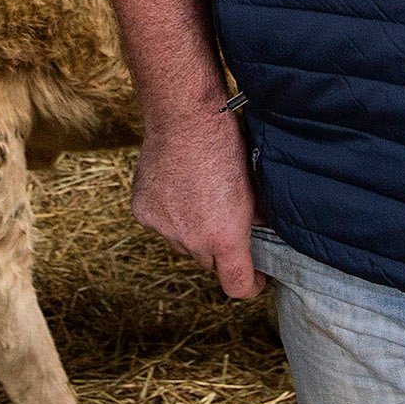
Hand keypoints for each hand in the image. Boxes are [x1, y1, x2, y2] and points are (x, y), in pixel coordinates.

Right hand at [132, 106, 261, 299]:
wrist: (184, 116)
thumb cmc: (227, 144)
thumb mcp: (254, 185)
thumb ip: (258, 217)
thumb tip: (261, 228)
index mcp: (225, 238)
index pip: (237, 287)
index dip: (251, 285)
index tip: (258, 276)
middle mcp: (191, 241)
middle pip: (208, 262)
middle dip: (218, 248)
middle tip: (225, 220)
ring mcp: (163, 228)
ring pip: (182, 243)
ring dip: (191, 230)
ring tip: (199, 196)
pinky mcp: (143, 213)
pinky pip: (161, 224)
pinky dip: (169, 213)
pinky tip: (177, 186)